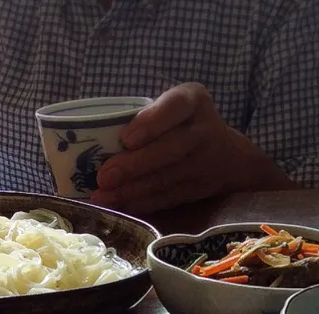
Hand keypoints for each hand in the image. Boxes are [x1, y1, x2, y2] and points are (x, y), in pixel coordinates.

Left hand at [89, 83, 292, 215]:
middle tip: (103, 177)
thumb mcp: (171, 106)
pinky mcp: (198, 190)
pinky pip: (166, 199)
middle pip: (169, 150)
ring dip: (130, 191)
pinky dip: (140, 204)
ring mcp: (204, 164)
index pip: (176, 106)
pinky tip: (118, 207)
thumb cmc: (181, 124)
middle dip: (134, 166)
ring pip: (165, 179)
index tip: (126, 139)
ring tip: (102, 196)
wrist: (227, 156)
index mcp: (194, 100)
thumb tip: (91, 138)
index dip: (152, 123)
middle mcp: (204, 131)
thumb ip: (144, 117)